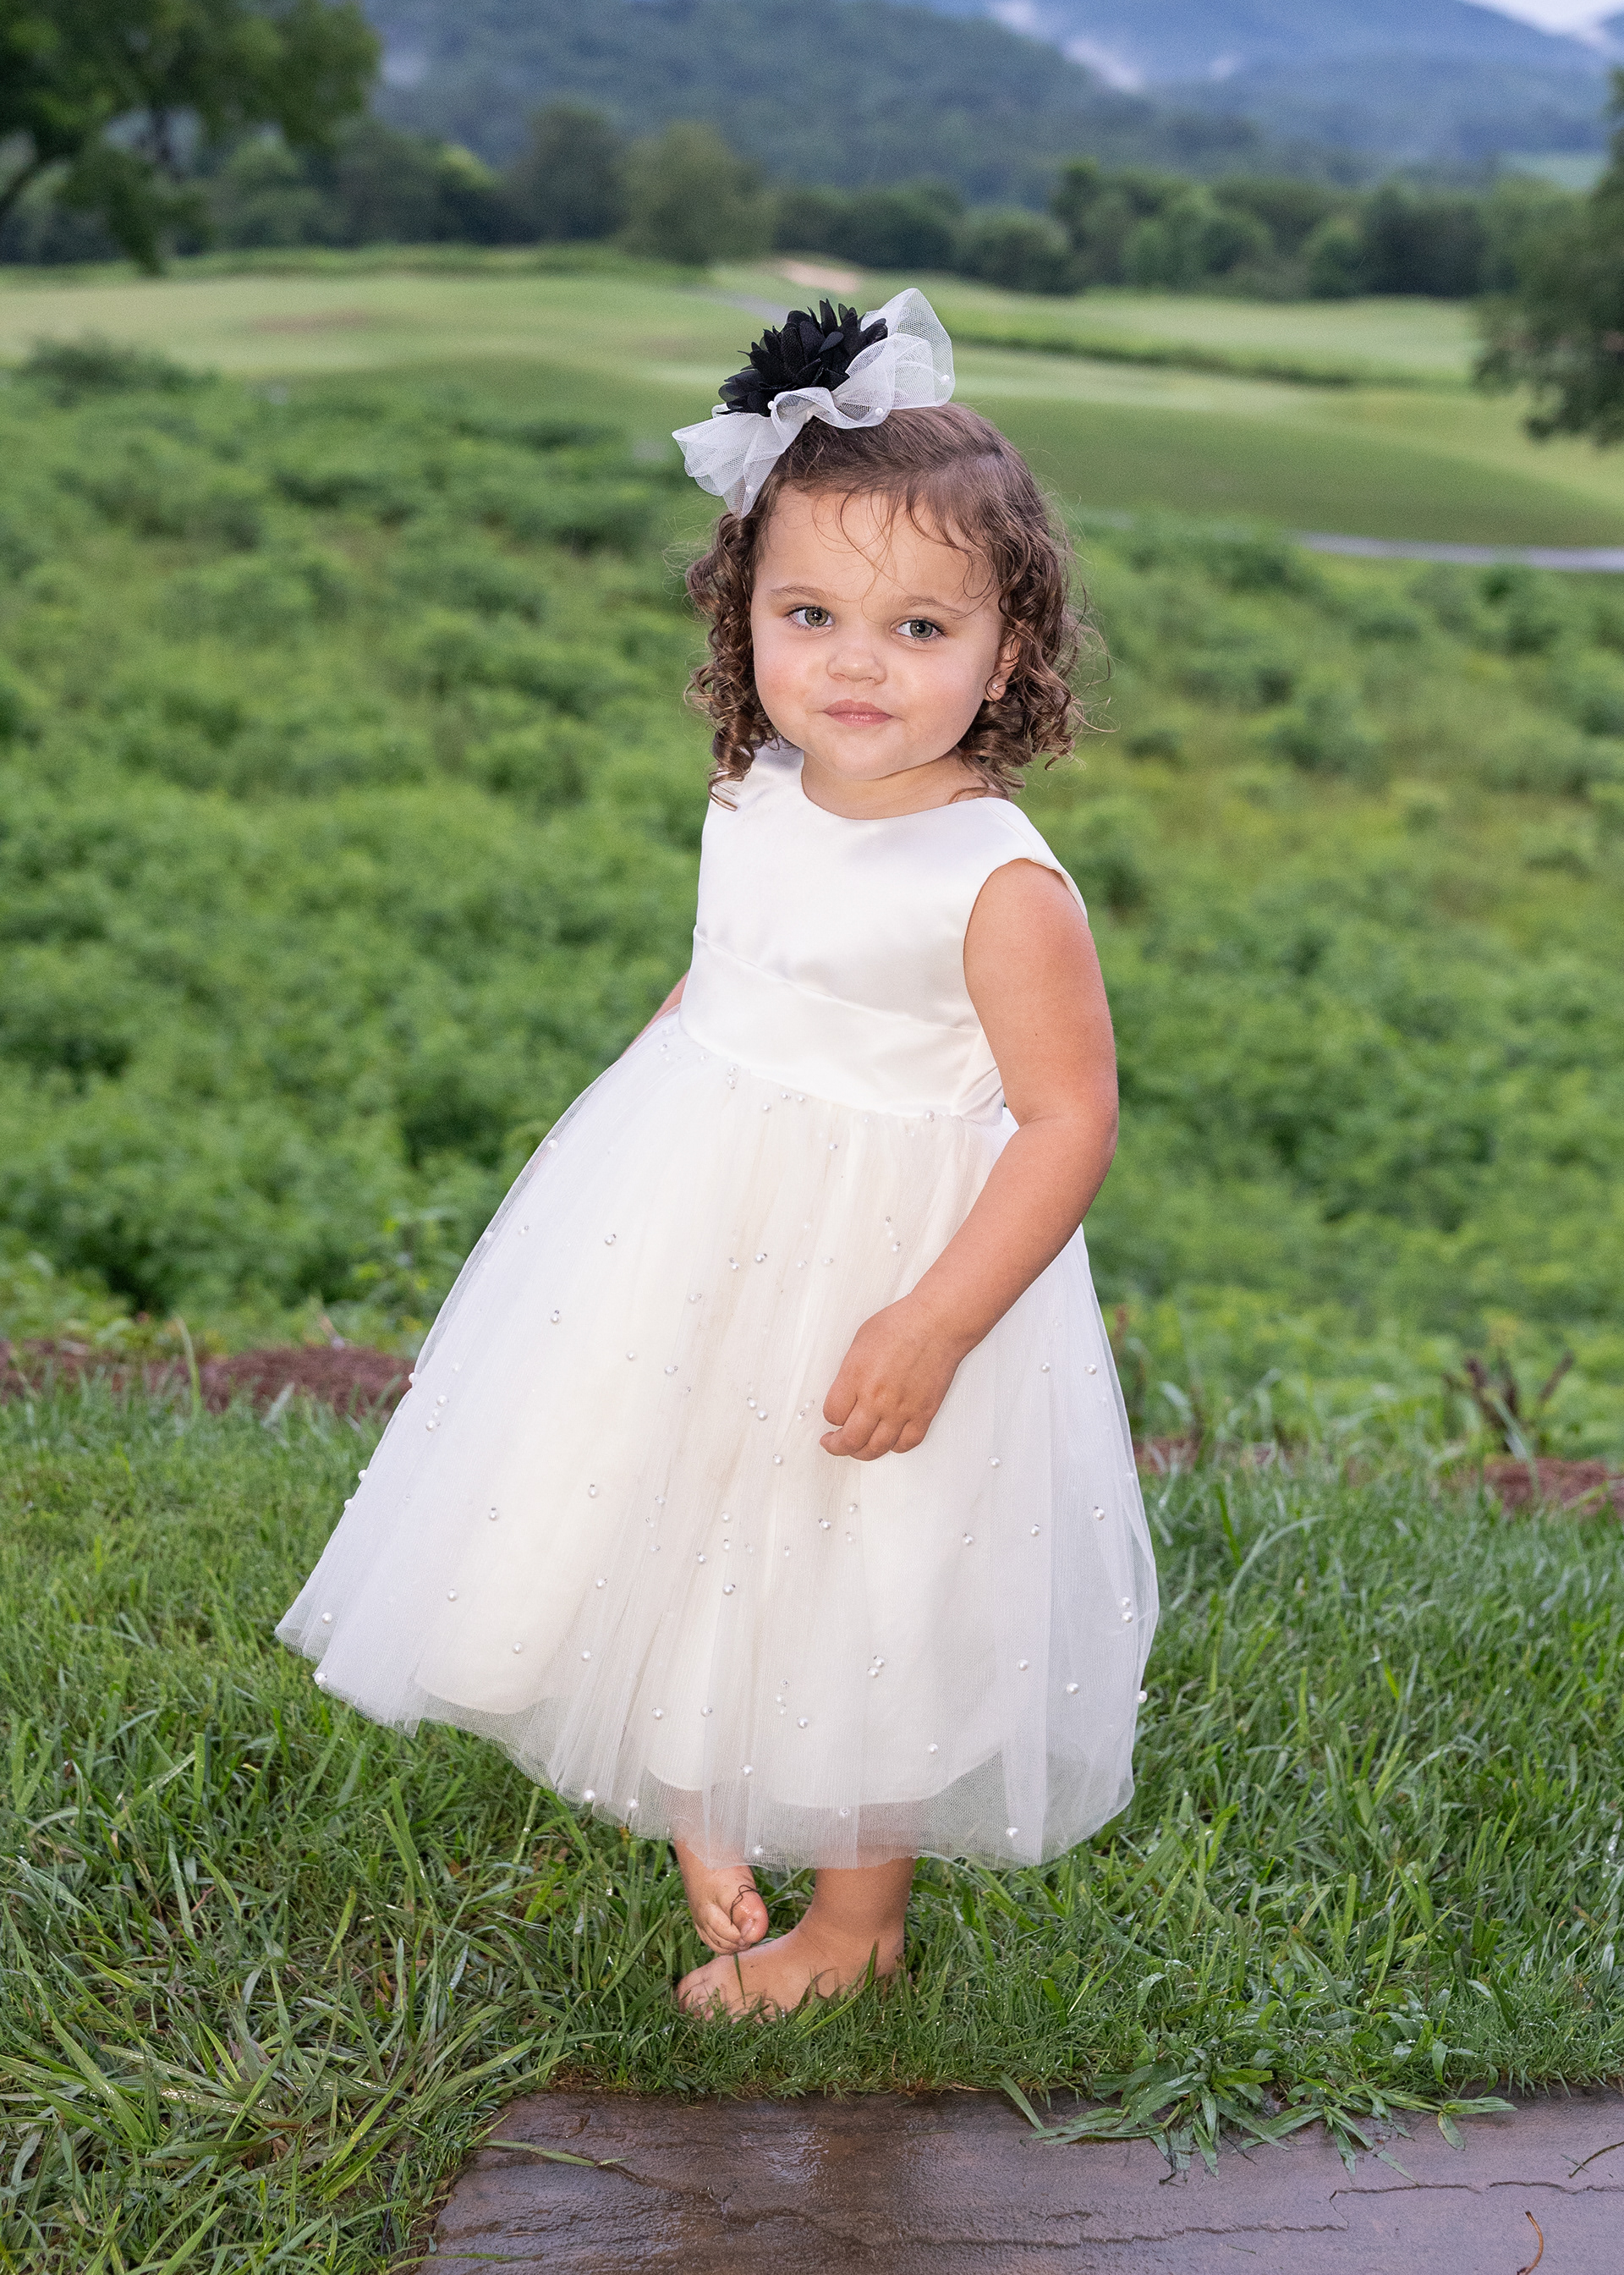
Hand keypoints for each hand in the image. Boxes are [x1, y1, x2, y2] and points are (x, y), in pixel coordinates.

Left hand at [820, 1297, 968, 1460]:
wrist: (938, 1323)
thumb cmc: (902, 1325)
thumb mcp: (859, 1343)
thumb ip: (849, 1374)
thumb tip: (845, 1395)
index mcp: (856, 1377)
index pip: (832, 1414)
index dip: (830, 1417)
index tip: (833, 1416)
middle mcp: (877, 1398)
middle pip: (850, 1439)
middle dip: (836, 1445)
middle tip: (833, 1443)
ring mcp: (901, 1409)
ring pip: (876, 1448)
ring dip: (862, 1452)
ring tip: (858, 1447)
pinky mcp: (923, 1413)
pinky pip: (906, 1444)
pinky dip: (894, 1447)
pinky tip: (889, 1441)